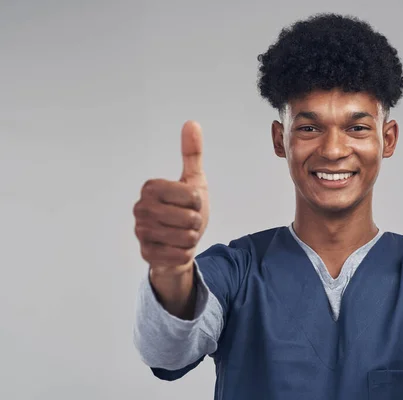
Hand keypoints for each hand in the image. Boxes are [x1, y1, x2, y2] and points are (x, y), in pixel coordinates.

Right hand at [134, 121, 208, 275]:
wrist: (178, 245)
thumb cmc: (185, 211)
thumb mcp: (193, 181)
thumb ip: (191, 154)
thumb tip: (192, 123)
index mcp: (151, 188)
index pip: (192, 196)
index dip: (198, 202)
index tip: (190, 203)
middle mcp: (141, 208)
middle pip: (191, 218)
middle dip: (196, 222)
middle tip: (187, 221)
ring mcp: (141, 232)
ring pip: (186, 237)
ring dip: (192, 238)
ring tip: (182, 234)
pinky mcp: (146, 254)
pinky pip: (180, 255)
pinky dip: (185, 253)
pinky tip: (176, 248)